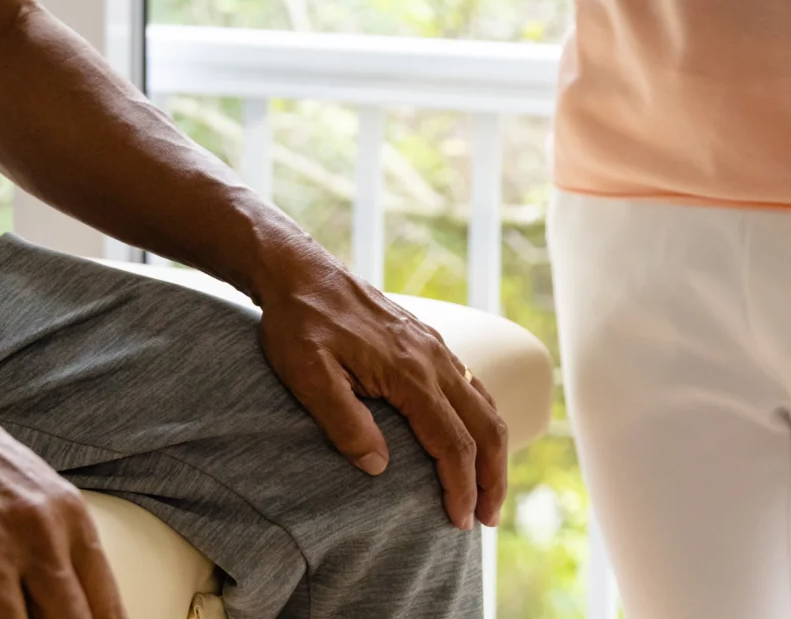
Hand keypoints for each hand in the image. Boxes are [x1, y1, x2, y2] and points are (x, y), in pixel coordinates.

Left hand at [249, 238, 506, 528]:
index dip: (460, 487)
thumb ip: (343, 421)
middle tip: (486, 519)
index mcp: (409, 372)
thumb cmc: (297, 322)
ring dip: (492, 449)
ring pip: (484, 403)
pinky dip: (482, 417)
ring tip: (486, 488)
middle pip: (485, 425)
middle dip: (492, 476)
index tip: (458, 522)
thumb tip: (379, 466)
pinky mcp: (426, 338)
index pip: (452, 442)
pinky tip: (472, 435)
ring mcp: (433, 345)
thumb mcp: (306, 374)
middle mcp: (432, 358)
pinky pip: (470, 383)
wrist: (298, 270)